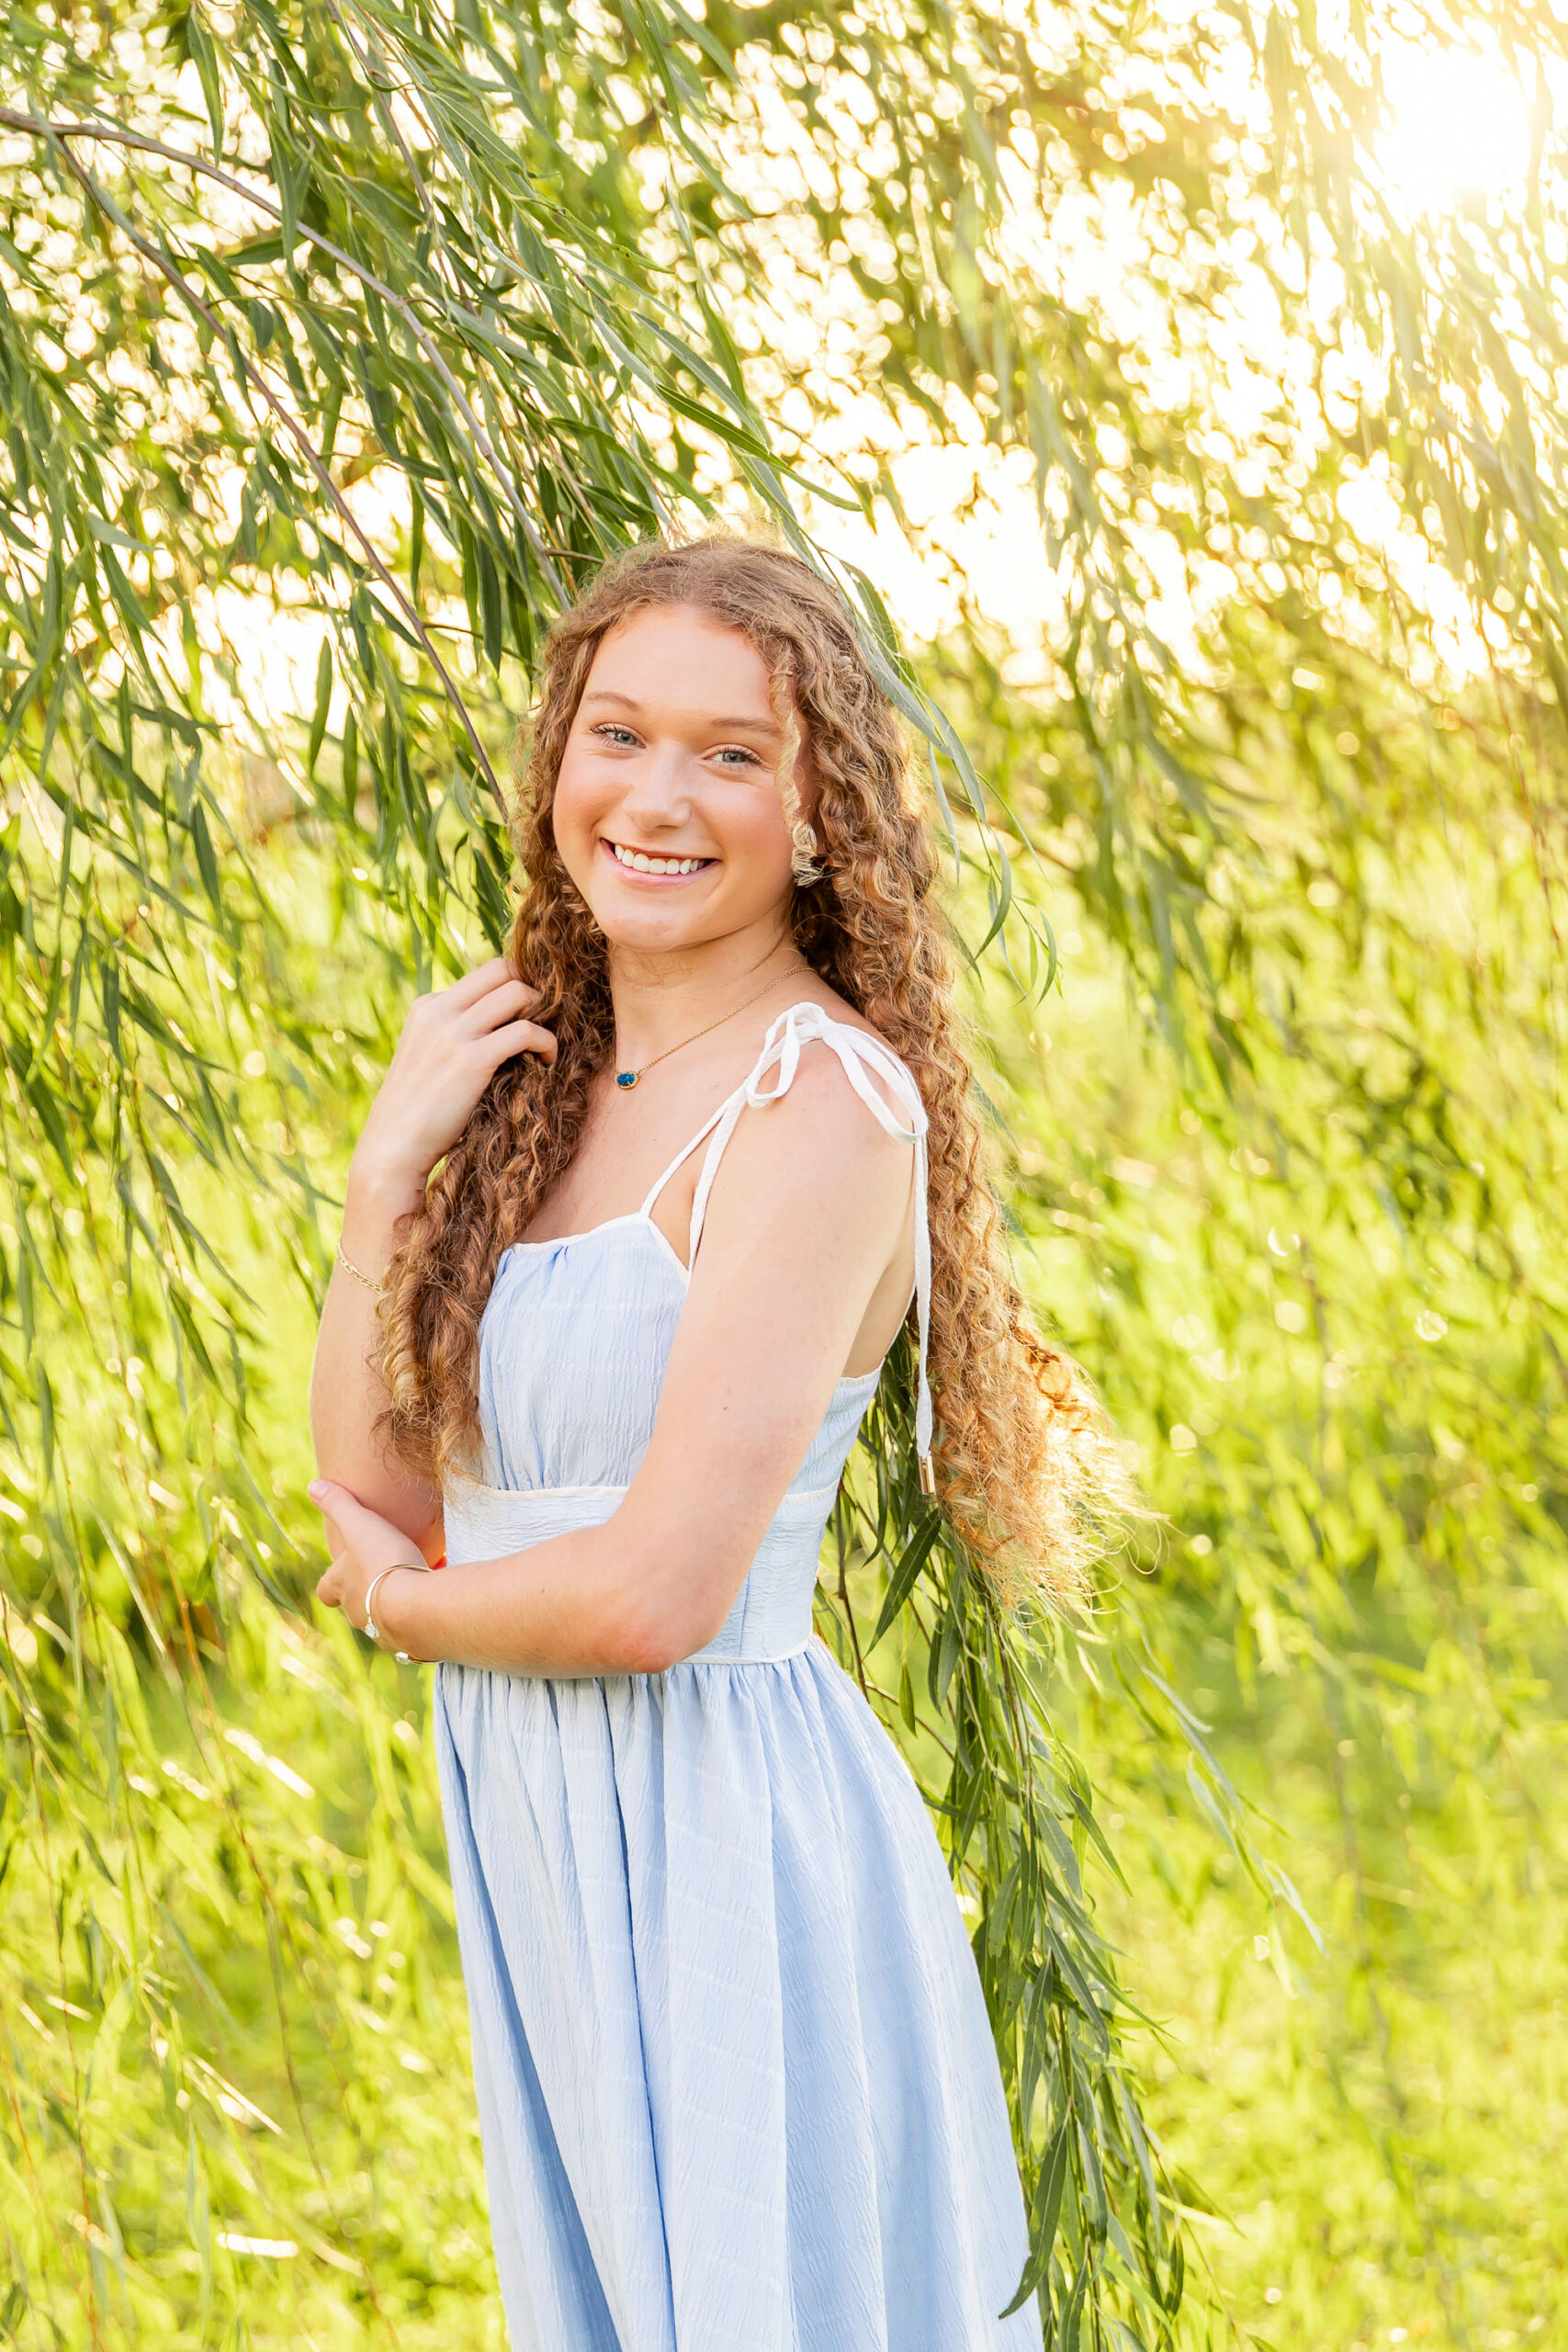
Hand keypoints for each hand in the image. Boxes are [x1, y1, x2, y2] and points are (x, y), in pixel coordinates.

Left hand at [311, 1478, 428, 1646]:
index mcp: (343, 1587)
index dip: (332, 1581)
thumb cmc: (383, 1561)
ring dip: (399, 1601)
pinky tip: (441, 1596)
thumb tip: (314, 1486)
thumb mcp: (360, 1524)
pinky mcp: (414, 1641)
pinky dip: (424, 1612)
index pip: (327, 1589)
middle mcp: (359, 1613)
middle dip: (370, 1590)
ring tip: (418, 1582)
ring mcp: (386, 1631)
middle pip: (357, 1605)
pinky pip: (417, 1628)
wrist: (416, 1607)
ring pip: (387, 1617)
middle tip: (387, 1572)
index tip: (345, 1570)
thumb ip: (339, 1505)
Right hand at [348, 957, 556, 1203]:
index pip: (484, 973)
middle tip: (543, 1023)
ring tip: (545, 1045)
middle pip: (502, 968)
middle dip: (532, 989)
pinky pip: (526, 1031)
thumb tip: (503, 1030)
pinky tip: (547, 1063)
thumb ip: (454, 1036)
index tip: (529, 1016)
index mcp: (427, 1007)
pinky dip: (547, 1043)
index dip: (514, 988)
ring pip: (517, 991)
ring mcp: (453, 1033)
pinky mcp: (472, 1059)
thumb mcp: (428, 1058)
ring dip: (543, 1014)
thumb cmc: (417, 1114)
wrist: (393, 1148)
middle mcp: (438, 1011)